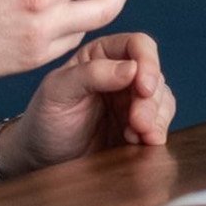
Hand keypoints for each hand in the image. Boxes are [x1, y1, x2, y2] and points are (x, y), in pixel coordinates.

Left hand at [3, 32, 175, 175]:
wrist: (43, 160)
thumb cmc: (44, 120)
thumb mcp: (57, 92)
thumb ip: (90, 74)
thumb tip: (131, 68)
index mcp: (99, 55)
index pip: (137, 45)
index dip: (147, 63)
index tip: (143, 88)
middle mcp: (120, 75)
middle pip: (155, 76)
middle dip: (150, 101)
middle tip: (138, 123)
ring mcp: (132, 102)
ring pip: (163, 101)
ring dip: (157, 119)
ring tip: (136, 135)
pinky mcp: (140, 128)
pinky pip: (162, 124)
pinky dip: (157, 133)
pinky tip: (139, 143)